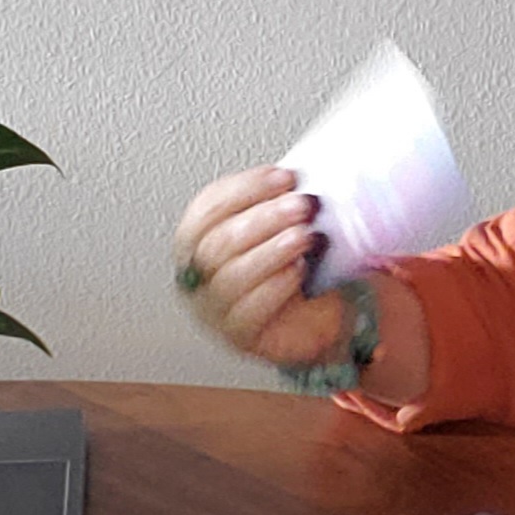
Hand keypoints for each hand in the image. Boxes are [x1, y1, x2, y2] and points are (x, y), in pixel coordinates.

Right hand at [171, 167, 347, 367]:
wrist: (316, 317)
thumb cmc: (293, 266)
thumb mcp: (281, 226)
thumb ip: (277, 201)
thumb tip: (293, 177)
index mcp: (198, 239)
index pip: (206, 209)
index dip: (244, 189)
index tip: (283, 177)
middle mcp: (198, 274)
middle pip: (218, 243)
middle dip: (264, 218)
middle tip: (301, 205)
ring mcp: (213, 309)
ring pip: (231, 276)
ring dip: (272, 250)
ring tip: (305, 237)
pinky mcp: (238, 336)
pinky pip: (251, 310)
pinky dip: (277, 285)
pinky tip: (299, 270)